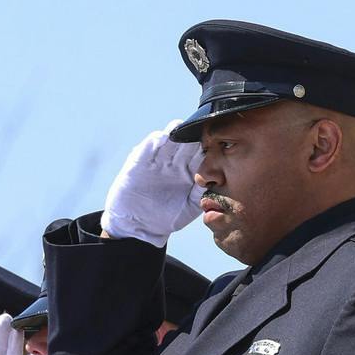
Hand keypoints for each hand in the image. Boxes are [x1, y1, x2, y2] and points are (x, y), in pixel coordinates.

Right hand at [102, 122, 204, 244]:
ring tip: (180, 128)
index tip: (216, 142)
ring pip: (168, 141)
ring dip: (174, 132)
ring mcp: (157, 162)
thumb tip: (215, 178)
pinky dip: (154, 141)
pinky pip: (147, 148)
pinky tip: (162, 138)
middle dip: (192, 136)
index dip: (207, 147)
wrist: (138, 227)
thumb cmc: (166, 219)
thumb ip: (200, 193)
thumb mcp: (188, 208)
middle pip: (186, 143)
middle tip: (199, 130)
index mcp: (188, 172)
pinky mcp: (139, 163)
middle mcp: (174, 163)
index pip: (200, 154)